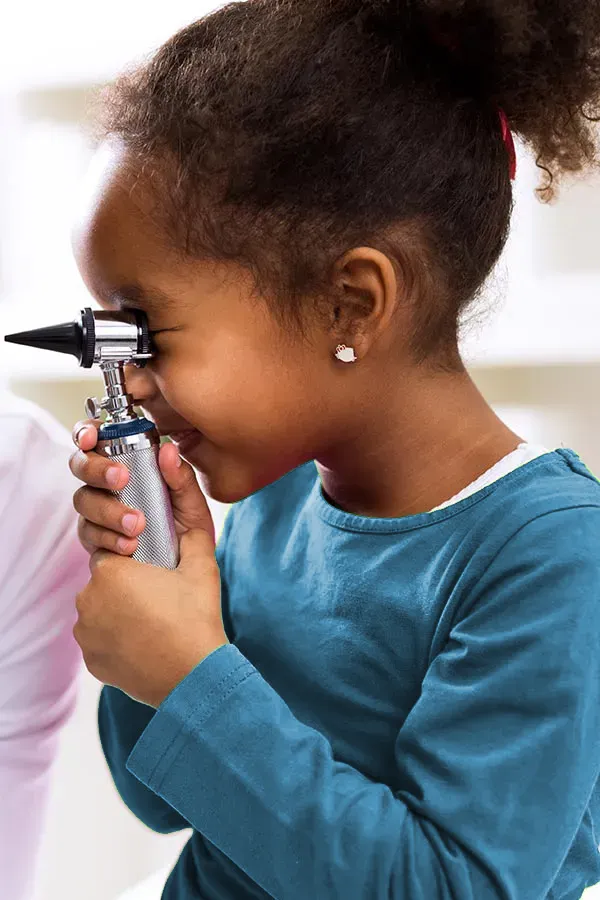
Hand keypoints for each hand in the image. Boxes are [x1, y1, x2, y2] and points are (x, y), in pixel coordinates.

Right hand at [69, 418, 215, 554]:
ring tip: (136, 525)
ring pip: (84, 500)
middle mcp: (104, 484)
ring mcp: (96, 511)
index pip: (96, 438)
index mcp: (125, 462)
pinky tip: (129, 545)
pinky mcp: (94, 539)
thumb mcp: (191, 501)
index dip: (86, 432)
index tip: (93, 437)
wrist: (184, 567)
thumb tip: (169, 450)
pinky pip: (90, 533)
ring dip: (108, 510)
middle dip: (97, 469)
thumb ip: (181, 476)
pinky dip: (109, 538)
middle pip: (80, 465)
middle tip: (121, 478)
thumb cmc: (186, 526)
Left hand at [69, 419, 226, 705]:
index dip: (137, 552)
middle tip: (160, 594)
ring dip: (120, 605)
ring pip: (100, 603)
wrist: (195, 678)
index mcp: (112, 568)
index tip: (157, 566)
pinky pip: (97, 633)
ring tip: (154, 616)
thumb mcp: (201, 553)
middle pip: (107, 573)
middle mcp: (89, 596)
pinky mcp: (89, 656)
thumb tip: (168, 451)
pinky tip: (142, 637)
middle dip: (130, 579)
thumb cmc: (199, 614)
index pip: (116, 545)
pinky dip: (115, 633)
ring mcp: (85, 629)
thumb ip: (184, 497)